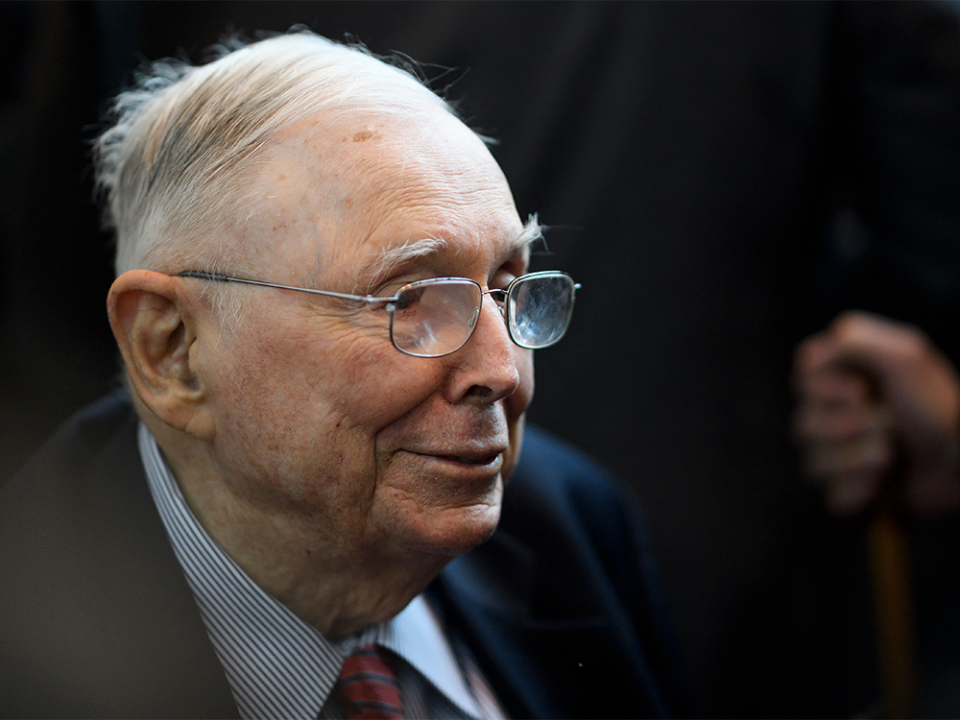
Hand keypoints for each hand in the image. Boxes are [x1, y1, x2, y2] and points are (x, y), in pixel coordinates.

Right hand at [793, 311, 959, 515]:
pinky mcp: (849, 492)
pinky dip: (860, 490)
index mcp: (844, 378)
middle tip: (888, 423)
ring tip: (892, 455)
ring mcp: (838, 456)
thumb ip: (855, 339)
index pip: (801, 377)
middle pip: (803, 424)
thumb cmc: (939, 407)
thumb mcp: (906, 358)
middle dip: (847, 426)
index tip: (860, 390)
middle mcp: (834, 415)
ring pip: (813, 463)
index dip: (822, 387)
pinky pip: (832, 496)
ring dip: (857, 458)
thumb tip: (810, 353)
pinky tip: (883, 484)